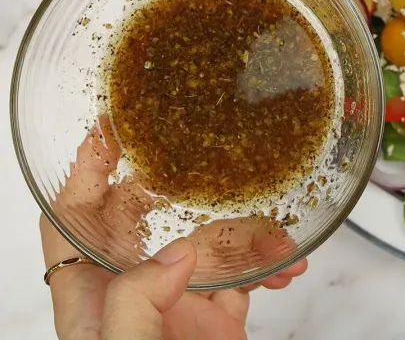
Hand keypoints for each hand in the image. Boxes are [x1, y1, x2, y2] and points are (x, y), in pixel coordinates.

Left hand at [41, 124, 307, 339]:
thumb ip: (138, 303)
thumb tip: (178, 252)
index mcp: (92, 300)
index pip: (69, 224)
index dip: (81, 174)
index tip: (105, 132)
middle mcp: (132, 293)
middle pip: (137, 219)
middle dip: (168, 183)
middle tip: (195, 155)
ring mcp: (177, 303)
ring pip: (205, 240)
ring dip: (244, 228)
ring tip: (275, 231)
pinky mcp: (218, 318)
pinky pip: (246, 274)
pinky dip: (271, 261)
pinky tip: (289, 263)